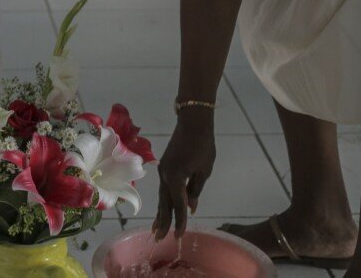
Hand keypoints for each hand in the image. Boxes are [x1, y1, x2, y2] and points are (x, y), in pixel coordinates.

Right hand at [153, 113, 215, 239]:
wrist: (192, 122)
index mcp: (175, 178)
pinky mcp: (165, 167)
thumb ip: (195, 190)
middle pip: (164, 203)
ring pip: (161, 197)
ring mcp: (163, 171)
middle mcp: (165, 176)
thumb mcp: (204, 170)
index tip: (180, 236)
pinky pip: (163, 188)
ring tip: (156, 228)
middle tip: (158, 238)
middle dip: (162, 221)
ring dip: (160, 213)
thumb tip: (190, 207)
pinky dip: (164, 200)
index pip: (177, 205)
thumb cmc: (202, 145)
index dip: (180, 221)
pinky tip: (166, 208)